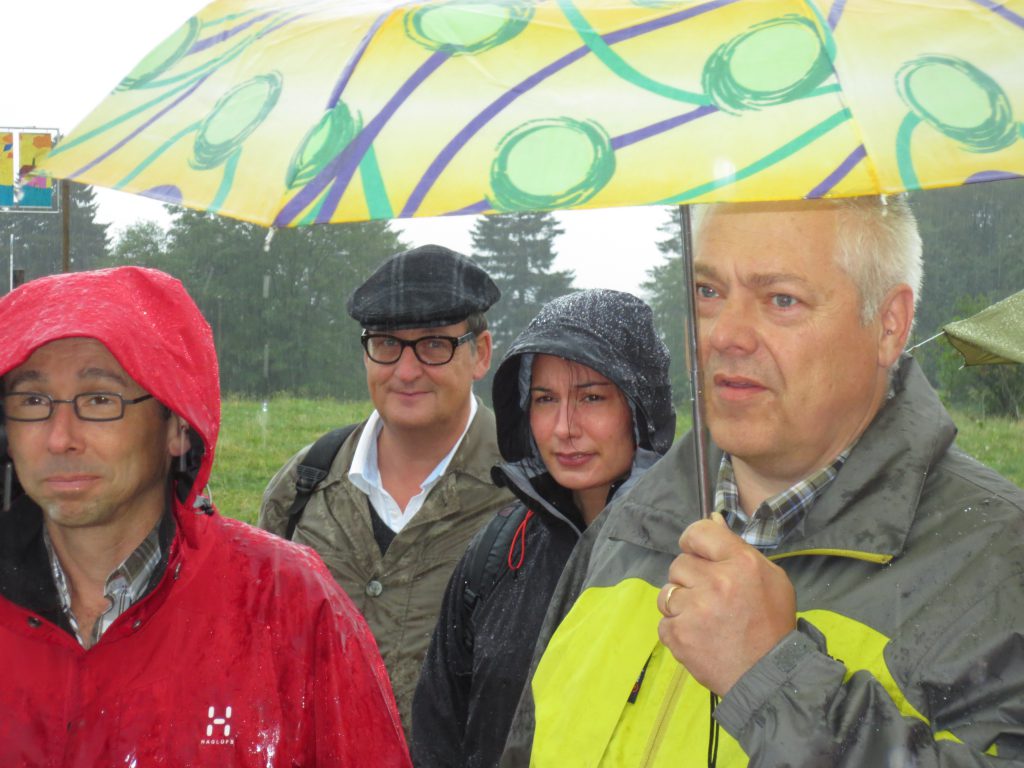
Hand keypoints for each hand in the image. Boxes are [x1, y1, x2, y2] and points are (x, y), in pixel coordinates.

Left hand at [657, 513, 795, 694]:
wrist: (767, 674)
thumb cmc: (771, 623)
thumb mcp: (771, 577)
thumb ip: (737, 548)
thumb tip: (712, 518)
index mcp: (741, 563)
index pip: (698, 532)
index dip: (693, 541)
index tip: (696, 552)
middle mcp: (715, 582)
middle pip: (679, 563)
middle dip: (690, 578)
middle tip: (710, 597)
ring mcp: (694, 609)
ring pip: (667, 592)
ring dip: (681, 603)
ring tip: (704, 619)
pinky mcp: (678, 634)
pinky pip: (664, 621)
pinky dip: (677, 629)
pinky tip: (699, 636)